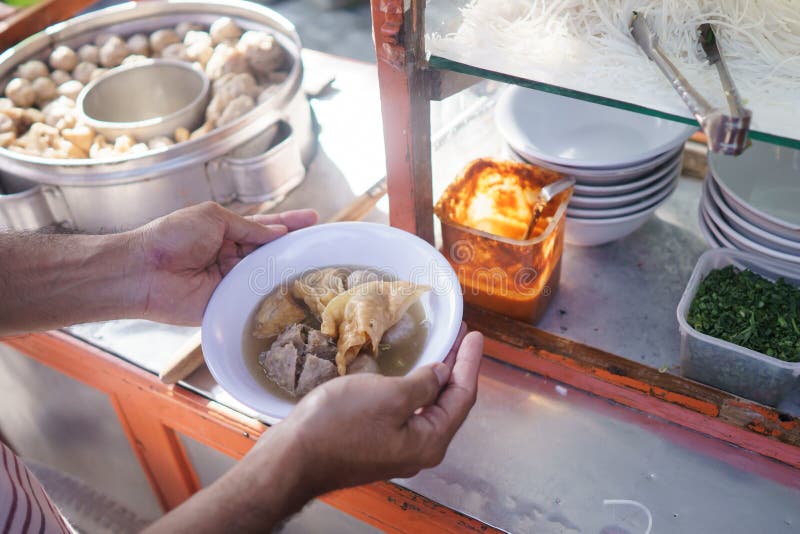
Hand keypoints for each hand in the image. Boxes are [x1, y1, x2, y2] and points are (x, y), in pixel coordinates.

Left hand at [134, 202, 316, 324]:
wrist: (143, 271)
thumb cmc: (171, 237)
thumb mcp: (213, 218)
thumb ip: (248, 227)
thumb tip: (277, 234)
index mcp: (227, 232)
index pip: (265, 228)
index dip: (289, 224)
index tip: (313, 221)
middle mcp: (232, 257)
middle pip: (270, 253)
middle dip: (294, 248)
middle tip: (322, 245)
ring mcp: (231, 282)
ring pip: (266, 276)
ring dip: (287, 271)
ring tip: (316, 265)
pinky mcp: (228, 304)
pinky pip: (254, 299)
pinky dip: (270, 295)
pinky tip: (293, 292)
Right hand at [267, 323, 483, 493]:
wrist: (292, 456)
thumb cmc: (339, 425)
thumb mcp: (390, 395)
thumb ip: (423, 384)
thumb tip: (442, 374)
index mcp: (429, 441)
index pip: (462, 396)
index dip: (470, 363)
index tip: (475, 335)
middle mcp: (418, 450)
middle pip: (448, 404)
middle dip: (456, 368)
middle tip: (460, 337)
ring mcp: (397, 449)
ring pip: (427, 408)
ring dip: (435, 378)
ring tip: (441, 350)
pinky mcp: (376, 444)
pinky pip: (407, 412)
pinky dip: (414, 389)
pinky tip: (410, 374)